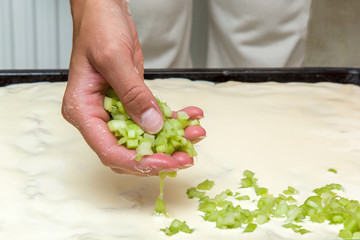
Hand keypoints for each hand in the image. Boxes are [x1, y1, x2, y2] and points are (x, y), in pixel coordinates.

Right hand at [62, 0, 205, 175]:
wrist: (104, 11)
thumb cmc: (98, 28)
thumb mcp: (114, 59)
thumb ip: (133, 94)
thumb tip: (151, 125)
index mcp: (83, 110)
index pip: (107, 149)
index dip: (137, 161)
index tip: (165, 162)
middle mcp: (98, 115)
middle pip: (128, 150)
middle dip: (158, 157)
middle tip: (184, 157)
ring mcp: (116, 110)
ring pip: (145, 137)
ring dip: (172, 139)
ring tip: (195, 134)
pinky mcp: (132, 101)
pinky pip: (153, 117)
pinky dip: (174, 120)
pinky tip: (192, 116)